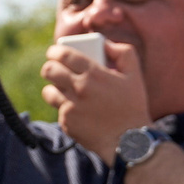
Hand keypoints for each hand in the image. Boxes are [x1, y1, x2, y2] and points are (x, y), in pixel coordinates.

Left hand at [42, 35, 152, 159]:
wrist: (128, 140)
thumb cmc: (132, 105)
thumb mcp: (135, 74)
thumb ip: (122, 52)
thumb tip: (104, 43)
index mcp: (93, 73)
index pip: (63, 55)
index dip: (54, 52)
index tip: (54, 53)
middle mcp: (78, 88)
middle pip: (49, 71)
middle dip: (50, 67)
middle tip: (55, 69)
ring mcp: (70, 107)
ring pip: (48, 91)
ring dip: (53, 88)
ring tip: (63, 89)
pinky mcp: (66, 122)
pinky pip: (58, 110)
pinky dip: (64, 108)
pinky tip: (78, 110)